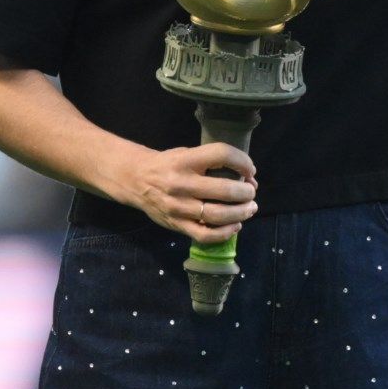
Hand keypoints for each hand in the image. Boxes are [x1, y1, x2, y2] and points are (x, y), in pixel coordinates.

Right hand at [110, 142, 258, 245]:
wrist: (136, 180)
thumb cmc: (168, 165)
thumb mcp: (187, 153)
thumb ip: (213, 163)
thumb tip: (247, 177)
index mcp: (185, 160)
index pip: (221, 154)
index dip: (242, 161)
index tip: (250, 170)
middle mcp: (181, 183)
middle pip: (224, 189)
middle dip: (246, 192)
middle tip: (251, 192)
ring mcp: (178, 207)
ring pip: (218, 215)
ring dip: (241, 213)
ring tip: (250, 208)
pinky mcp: (176, 225)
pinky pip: (205, 235)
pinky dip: (225, 233)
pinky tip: (235, 226)